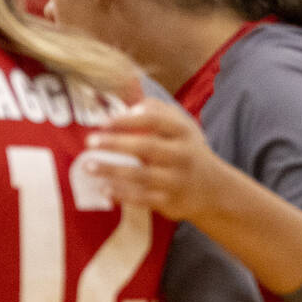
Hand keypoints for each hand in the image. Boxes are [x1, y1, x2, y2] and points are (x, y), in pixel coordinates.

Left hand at [85, 99, 221, 221]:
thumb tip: (130, 101)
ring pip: (141, 174)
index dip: (127, 120)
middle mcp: (181, 154)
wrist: (213, 189)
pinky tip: (103, 190)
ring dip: (112, 170)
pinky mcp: (168, 200)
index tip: (103, 121)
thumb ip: (158, 111)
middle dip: (116, 143)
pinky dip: (121, 194)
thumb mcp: (182, 127)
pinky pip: (141, 197)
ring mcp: (175, 179)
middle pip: (146, 146)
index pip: (155, 120)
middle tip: (90, 141)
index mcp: (183, 132)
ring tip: (88, 166)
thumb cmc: (188, 151)